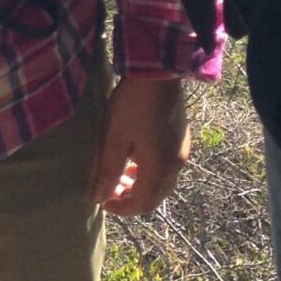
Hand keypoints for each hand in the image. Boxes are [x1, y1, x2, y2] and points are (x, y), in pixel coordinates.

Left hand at [91, 73, 191, 216]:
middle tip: (109, 191)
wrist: (159, 73)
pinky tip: (134, 158)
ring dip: (140, 185)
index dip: (122, 208)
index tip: (101, 201)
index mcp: (160, 169)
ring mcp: (182, 150)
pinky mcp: (181, 138)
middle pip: (155, 196)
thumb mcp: (115, 139)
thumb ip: (108, 171)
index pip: (143, 204)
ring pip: (162, 181)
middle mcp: (176, 164)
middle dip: (131, 198)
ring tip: (119, 176)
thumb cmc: (133, 106)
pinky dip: (149, 171)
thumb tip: (98, 198)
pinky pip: (166, 166)